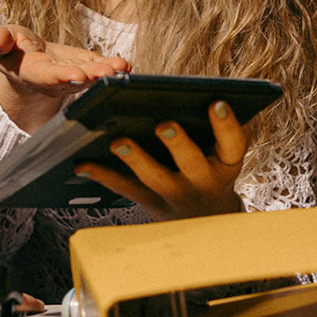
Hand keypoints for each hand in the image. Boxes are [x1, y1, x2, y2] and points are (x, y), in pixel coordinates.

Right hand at [0, 23, 130, 130]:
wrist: (25, 62)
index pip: (46, 76)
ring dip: (106, 73)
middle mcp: (54, 80)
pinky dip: (112, 67)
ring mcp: (72, 77)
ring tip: (122, 68)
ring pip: (90, 77)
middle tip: (107, 74)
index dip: (61, 76)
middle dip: (90, 77)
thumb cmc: (12, 51)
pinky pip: (99, 68)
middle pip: (73, 80)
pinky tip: (126, 65)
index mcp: (30, 73)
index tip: (76, 74)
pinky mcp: (85, 67)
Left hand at [73, 100, 249, 219]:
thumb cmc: (211, 173)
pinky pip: (125, 188)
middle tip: (163, 124)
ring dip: (135, 159)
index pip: (233, 144)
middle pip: (191, 162)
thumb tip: (187, 94)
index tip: (217, 102)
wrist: (206, 222)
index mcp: (225, 164)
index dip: (226, 124)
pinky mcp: (149, 202)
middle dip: (178, 143)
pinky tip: (83, 163)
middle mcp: (202, 181)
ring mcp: (175, 195)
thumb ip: (211, 131)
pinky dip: (102, 175)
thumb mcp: (221, 156)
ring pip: (155, 177)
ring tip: (117, 142)